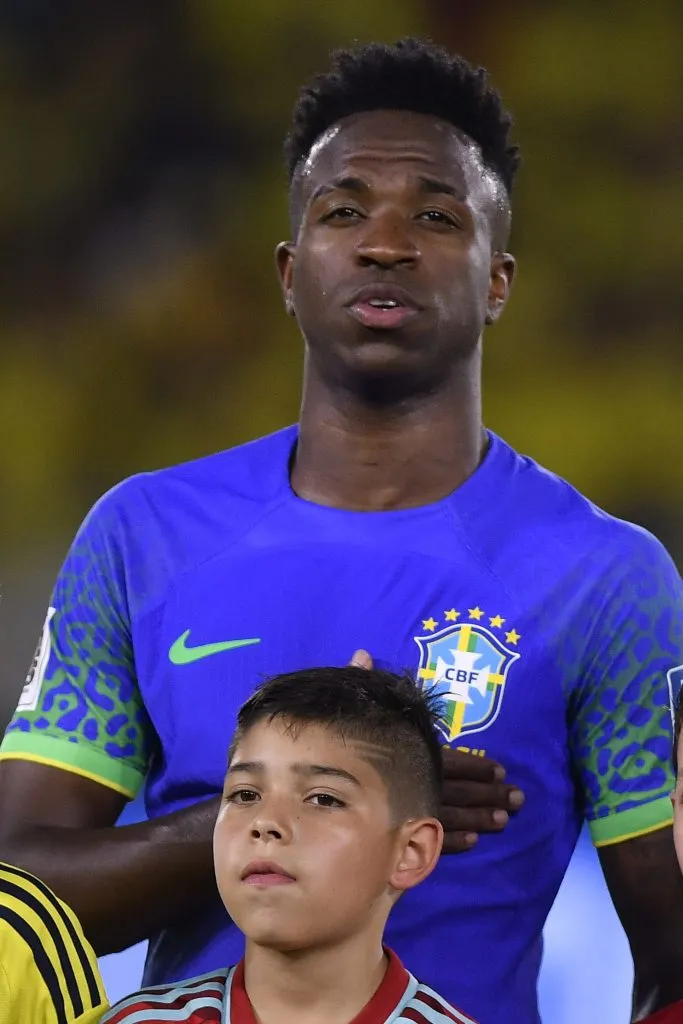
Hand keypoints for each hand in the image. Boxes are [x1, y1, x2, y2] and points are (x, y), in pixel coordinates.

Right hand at [349, 649, 524, 852]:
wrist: (305, 778)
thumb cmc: (332, 742)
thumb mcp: (348, 711)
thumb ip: (360, 683)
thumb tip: (362, 652)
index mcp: (409, 752)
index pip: (451, 759)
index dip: (477, 766)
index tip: (502, 770)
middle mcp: (414, 782)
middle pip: (459, 789)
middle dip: (490, 793)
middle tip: (519, 799)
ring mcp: (406, 811)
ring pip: (449, 815)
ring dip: (479, 817)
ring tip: (503, 821)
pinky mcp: (395, 834)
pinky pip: (428, 838)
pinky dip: (453, 841)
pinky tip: (472, 841)